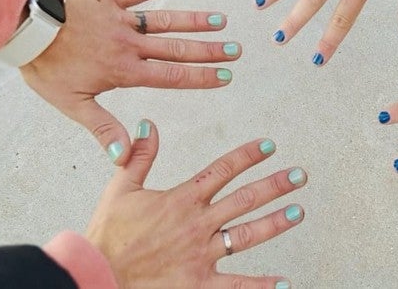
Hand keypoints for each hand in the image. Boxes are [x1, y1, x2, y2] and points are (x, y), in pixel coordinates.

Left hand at [21, 0, 239, 164]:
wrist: (27, 29)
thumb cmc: (46, 68)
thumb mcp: (73, 105)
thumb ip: (104, 129)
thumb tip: (125, 157)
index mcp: (124, 71)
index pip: (171, 77)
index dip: (201, 78)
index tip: (226, 76)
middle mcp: (130, 44)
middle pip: (177, 48)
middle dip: (209, 50)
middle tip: (236, 49)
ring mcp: (121, 18)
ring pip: (165, 20)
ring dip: (193, 20)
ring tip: (220, 20)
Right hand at [77, 124, 306, 287]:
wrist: (98, 273)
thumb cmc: (108, 235)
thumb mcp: (120, 188)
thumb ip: (139, 156)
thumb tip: (147, 125)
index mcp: (181, 199)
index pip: (222, 170)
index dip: (248, 155)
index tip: (269, 145)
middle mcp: (197, 224)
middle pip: (244, 199)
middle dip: (275, 185)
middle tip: (299, 175)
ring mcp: (202, 255)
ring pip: (247, 235)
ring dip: (275, 222)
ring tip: (298, 211)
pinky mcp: (199, 283)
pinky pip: (236, 285)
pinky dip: (261, 286)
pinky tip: (284, 283)